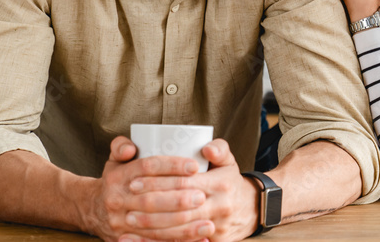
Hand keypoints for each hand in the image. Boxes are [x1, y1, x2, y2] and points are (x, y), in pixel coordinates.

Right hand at [84, 136, 208, 241]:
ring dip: (183, 227)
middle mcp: (117, 200)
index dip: (172, 166)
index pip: (147, 168)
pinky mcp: (126, 240)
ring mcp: (121, 223)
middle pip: (151, 200)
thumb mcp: (114, 159)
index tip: (194, 166)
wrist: (91, 210)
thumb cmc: (115, 180)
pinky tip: (199, 241)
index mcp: (118, 177)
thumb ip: (121, 146)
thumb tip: (131, 148)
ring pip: (155, 226)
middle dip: (179, 200)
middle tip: (202, 196)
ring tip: (208, 224)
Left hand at [118, 140, 259, 241]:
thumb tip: (206, 147)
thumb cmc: (230, 182)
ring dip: (151, 227)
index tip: (134, 181)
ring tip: (129, 220)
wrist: (251, 209)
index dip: (157, 182)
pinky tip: (141, 241)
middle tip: (128, 202)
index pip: (183, 183)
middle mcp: (219, 206)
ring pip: (179, 229)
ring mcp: (217, 226)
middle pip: (178, 208)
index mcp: (220, 183)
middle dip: (150, 206)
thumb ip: (219, 149)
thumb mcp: (228, 162)